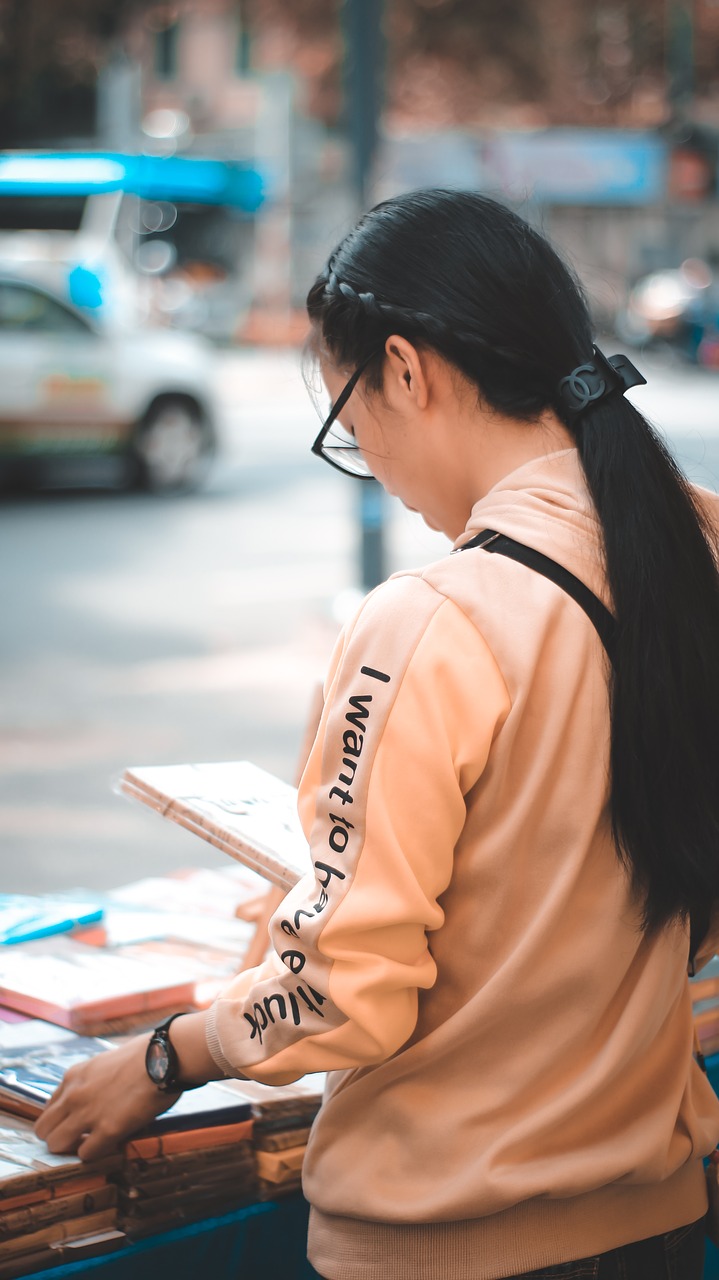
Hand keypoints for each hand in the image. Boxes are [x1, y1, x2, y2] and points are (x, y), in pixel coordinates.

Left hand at [34, 1034, 179, 1161]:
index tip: (75, 1123)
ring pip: (56, 1144)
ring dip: (72, 1148)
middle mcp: (74, 1095)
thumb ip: (92, 1081)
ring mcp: (88, 1113)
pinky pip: (86, 1154)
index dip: (62, 1119)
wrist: (164, 1056)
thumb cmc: (144, 1056)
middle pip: (43, 1129)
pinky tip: (109, 1144)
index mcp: (74, 1076)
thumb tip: (96, 1096)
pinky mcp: (107, 1129)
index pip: (49, 1108)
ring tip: (92, 1144)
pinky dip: (95, 1153)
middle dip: (59, 1136)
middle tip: (79, 1138)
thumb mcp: (106, 1063)